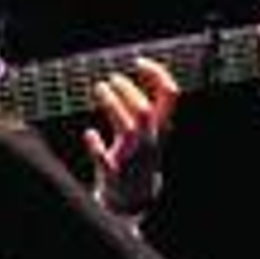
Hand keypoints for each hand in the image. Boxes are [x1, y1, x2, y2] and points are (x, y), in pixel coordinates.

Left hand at [85, 58, 179, 214]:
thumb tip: (143, 69)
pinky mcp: (114, 173)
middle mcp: (150, 141)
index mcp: (162, 128)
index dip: (157, 74)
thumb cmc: (139, 156)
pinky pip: (105, 159)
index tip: (138, 61)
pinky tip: (89, 134)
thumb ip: (150, 104)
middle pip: (145, 111)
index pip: (170, 95)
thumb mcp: (153, 130)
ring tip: (99, 88)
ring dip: (112, 106)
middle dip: (127, 90)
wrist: (133, 197)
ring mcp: (133, 157)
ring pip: (128, 129)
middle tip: (111, 78)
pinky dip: (96, 146)